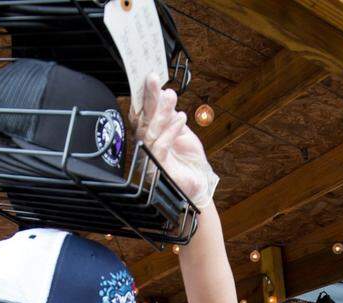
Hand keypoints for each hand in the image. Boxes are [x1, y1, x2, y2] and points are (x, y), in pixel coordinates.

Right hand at [130, 74, 218, 208]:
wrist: (199, 184)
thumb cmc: (188, 161)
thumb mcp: (182, 131)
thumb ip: (172, 116)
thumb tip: (165, 95)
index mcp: (150, 136)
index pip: (142, 114)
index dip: (143, 97)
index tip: (148, 78)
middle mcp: (147, 146)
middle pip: (142, 119)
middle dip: (147, 98)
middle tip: (153, 79)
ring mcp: (150, 158)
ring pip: (150, 132)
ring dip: (160, 112)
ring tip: (170, 96)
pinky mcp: (158, 169)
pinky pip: (160, 147)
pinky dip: (170, 131)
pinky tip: (180, 119)